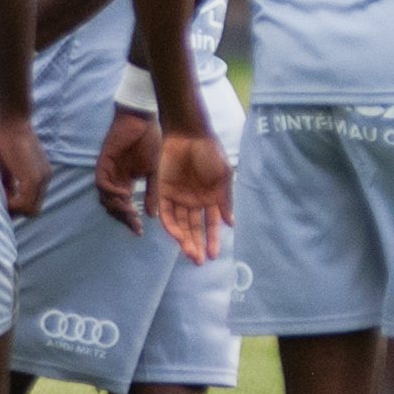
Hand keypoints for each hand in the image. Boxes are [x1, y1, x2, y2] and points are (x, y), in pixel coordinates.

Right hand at [0, 111, 49, 218]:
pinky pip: (25, 204)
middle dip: (15, 210)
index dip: (16, 205)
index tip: (1, 197)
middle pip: (33, 210)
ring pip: (31, 210)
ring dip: (13, 208)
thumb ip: (7, 182)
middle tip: (0, 200)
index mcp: (41, 174)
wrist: (12, 119)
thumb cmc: (4, 136)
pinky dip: (12, 204)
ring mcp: (42, 179)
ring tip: (0, 195)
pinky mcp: (34, 179)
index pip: (33, 202)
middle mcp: (45, 178)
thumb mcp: (6, 165)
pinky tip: (2, 192)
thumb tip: (2, 198)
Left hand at [94, 107, 160, 232]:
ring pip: (105, 198)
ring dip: (117, 207)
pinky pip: (102, 183)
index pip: (124, 206)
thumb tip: (152, 215)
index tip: (140, 231)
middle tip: (135, 225)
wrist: (143, 120)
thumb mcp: (154, 172)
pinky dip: (112, 192)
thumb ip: (151, 193)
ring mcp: (107, 171)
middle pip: (112, 206)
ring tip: (131, 211)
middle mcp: (114, 179)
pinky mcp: (103, 162)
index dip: (130, 220)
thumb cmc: (149, 141)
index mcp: (125, 182)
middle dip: (123, 218)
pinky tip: (125, 195)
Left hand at [152, 129, 231, 263]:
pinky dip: (170, 225)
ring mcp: (178, 197)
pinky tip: (177, 236)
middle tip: (198, 260)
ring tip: (189, 252)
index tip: (213, 255)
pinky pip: (166, 213)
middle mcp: (193, 202)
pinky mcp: (163, 191)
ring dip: (184, 239)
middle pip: (194, 228)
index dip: (212, 240)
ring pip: (180, 224)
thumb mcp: (223, 176)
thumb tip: (230, 224)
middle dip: (196, 245)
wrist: (188, 132)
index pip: (210, 225)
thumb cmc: (209, 152)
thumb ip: (225, 200)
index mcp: (209, 199)